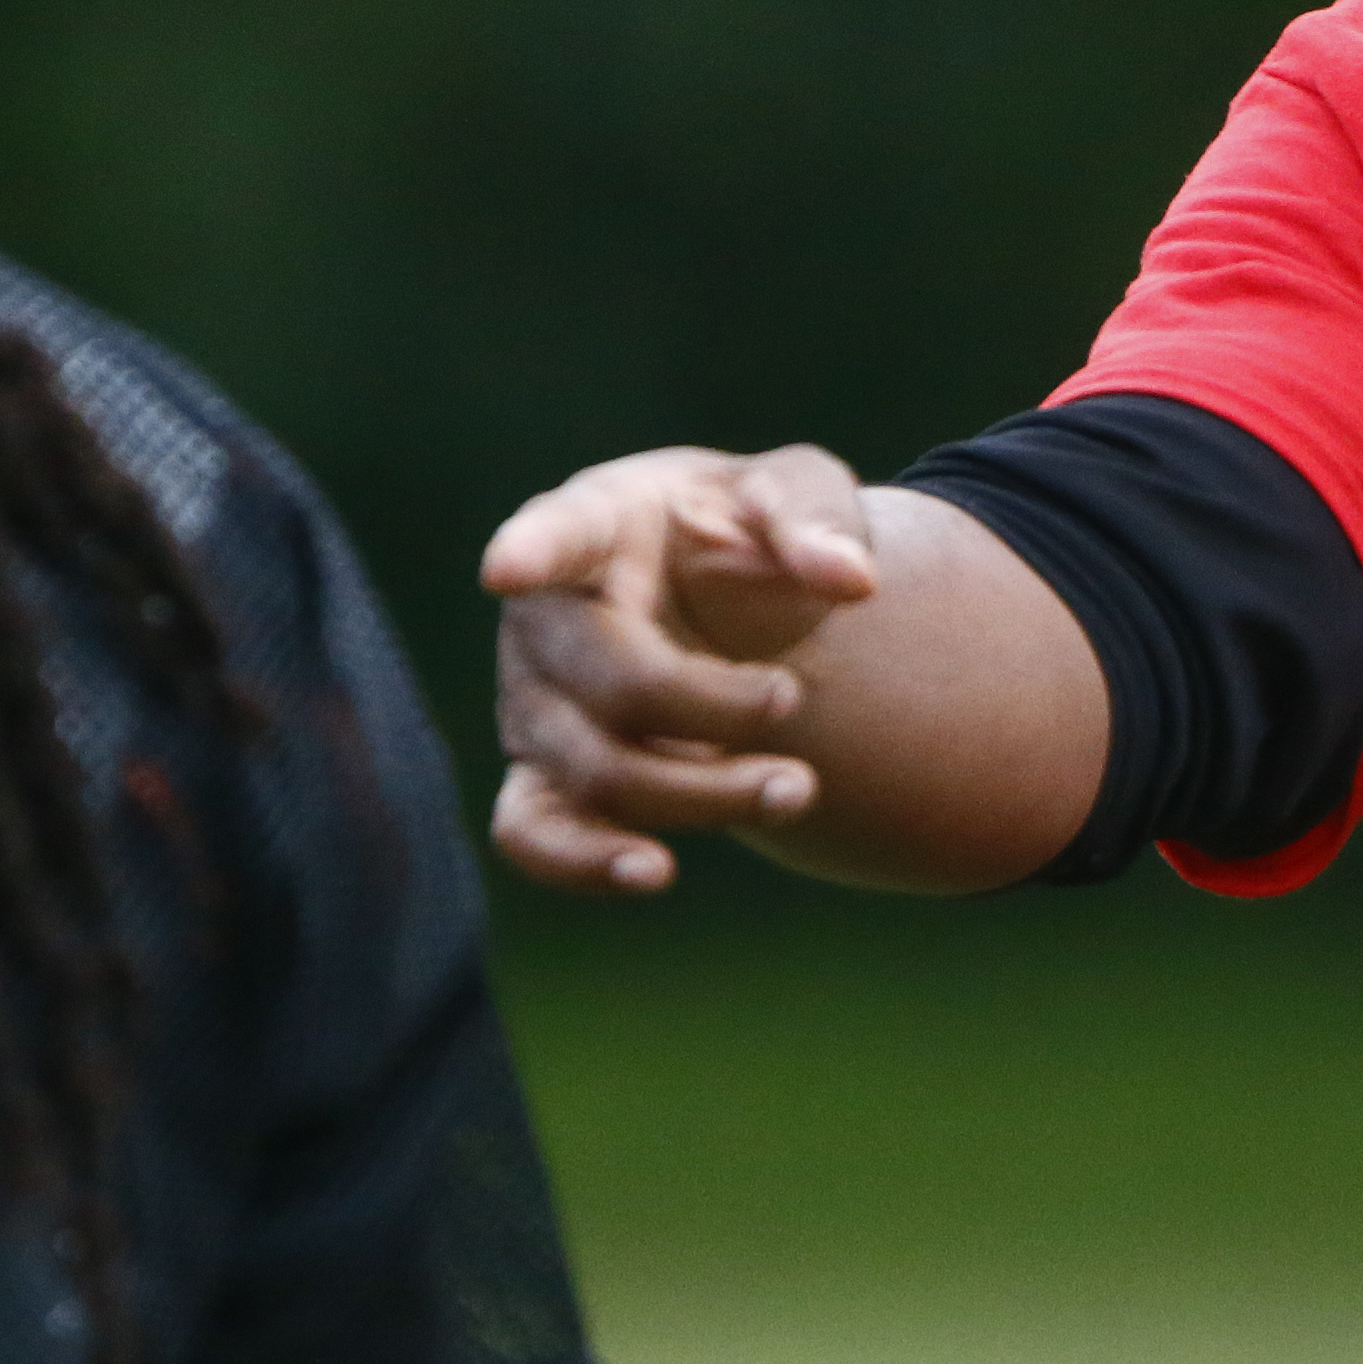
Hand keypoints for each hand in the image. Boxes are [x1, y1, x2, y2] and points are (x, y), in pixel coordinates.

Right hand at [482, 443, 883, 894]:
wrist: (730, 597)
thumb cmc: (747, 529)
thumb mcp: (797, 490)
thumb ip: (818, 520)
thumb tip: (854, 579)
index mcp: (598, 521)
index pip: (558, 532)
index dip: (532, 552)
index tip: (508, 569)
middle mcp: (545, 615)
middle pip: (610, 681)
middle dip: (713, 707)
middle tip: (795, 698)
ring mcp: (534, 700)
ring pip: (594, 770)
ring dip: (701, 793)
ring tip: (799, 788)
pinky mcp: (544, 772)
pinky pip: (532, 832)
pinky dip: (584, 861)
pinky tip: (654, 873)